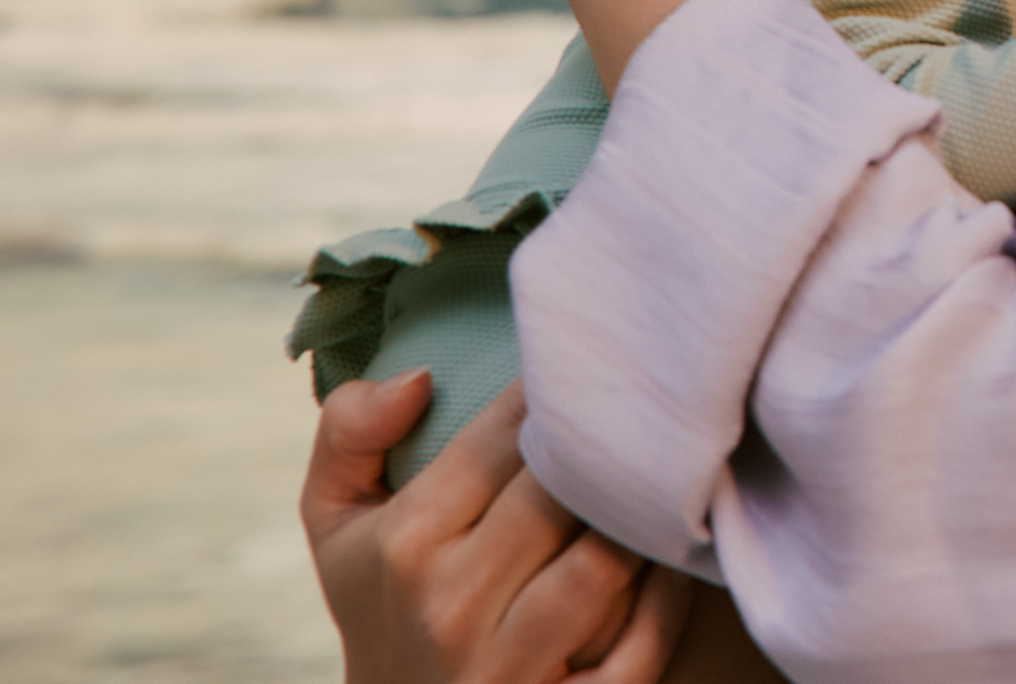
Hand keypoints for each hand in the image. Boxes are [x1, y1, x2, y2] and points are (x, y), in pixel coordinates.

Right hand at [302, 375, 694, 683]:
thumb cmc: (384, 603)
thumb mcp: (337, 523)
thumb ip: (350, 432)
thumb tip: (421, 377)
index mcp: (405, 544)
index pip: (503, 437)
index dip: (556, 391)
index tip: (590, 362)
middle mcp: (450, 606)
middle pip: (559, 493)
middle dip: (607, 445)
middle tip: (648, 406)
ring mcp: (506, 670)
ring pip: (603, 564)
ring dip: (640, 517)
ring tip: (666, 476)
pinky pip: (638, 649)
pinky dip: (667, 599)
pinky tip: (678, 557)